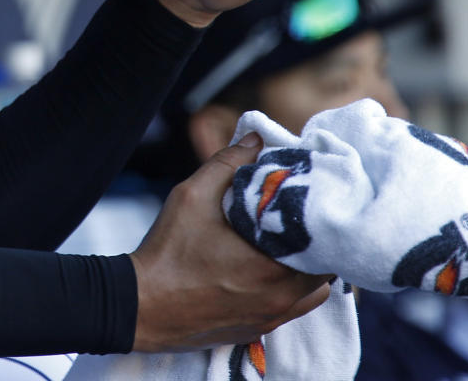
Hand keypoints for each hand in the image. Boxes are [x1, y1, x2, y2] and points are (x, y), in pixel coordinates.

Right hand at [128, 134, 331, 351]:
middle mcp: (281, 297)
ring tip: (286, 244)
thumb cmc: (167, 252)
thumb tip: (255, 139)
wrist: (141, 306)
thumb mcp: (192, 196)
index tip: (307, 199)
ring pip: (315, 290)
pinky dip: (292, 288)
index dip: (319, 215)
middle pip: (325, 265)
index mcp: (271, 264)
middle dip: (315, 239)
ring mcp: (272, 317)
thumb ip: (228, 164)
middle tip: (297, 217)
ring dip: (308, 267)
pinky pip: (295, 309)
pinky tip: (269, 270)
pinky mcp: (260, 329)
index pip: (324, 239)